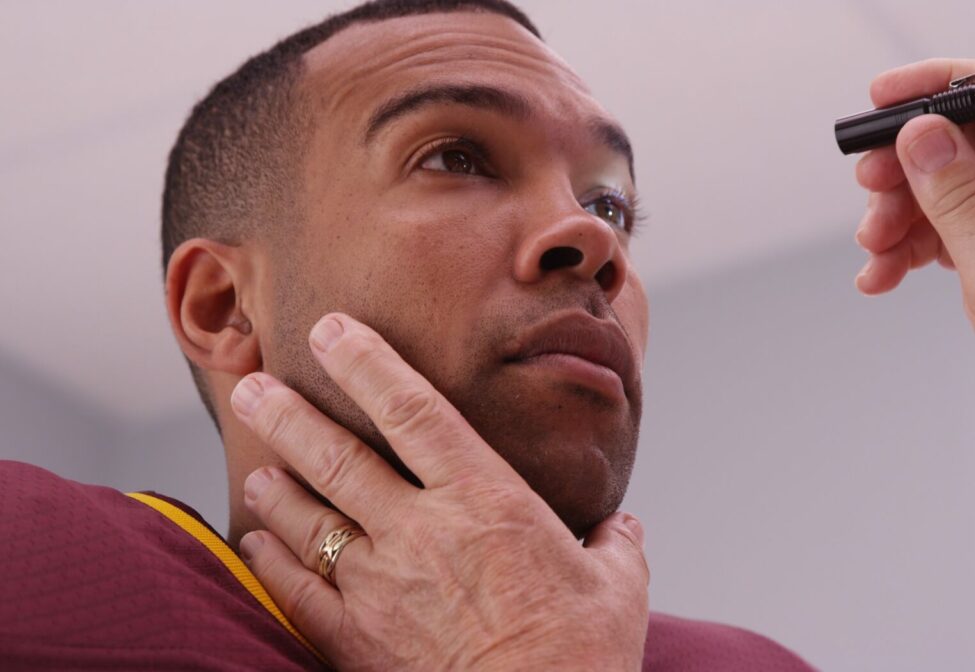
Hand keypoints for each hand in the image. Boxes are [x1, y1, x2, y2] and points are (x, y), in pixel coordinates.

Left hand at [229, 313, 649, 670]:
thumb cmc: (583, 655)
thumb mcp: (617, 587)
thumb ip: (616, 545)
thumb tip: (625, 529)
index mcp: (484, 498)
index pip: (412, 410)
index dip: (367, 363)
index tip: (331, 330)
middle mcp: (421, 529)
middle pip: (338, 456)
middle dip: (289, 414)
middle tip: (253, 385)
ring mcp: (383, 584)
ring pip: (310, 518)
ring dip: (276, 485)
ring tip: (254, 463)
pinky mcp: (359, 639)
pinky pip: (299, 590)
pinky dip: (272, 560)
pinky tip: (257, 539)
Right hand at [855, 58, 974, 400]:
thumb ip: (960, 196)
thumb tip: (923, 136)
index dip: (937, 90)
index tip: (883, 98)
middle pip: (958, 145)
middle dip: (903, 172)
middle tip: (869, 195)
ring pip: (940, 189)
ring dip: (896, 220)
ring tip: (876, 254)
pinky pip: (943, 228)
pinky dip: (906, 249)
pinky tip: (885, 274)